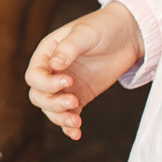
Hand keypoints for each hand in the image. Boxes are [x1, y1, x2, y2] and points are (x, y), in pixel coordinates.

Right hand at [25, 2, 143, 140]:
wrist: (127, 35)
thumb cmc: (103, 27)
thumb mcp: (85, 33)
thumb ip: (68, 48)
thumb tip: (54, 66)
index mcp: (48, 54)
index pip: (34, 76)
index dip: (46, 83)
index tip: (68, 81)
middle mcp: (53, 72)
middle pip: (39, 96)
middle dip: (53, 103)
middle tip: (74, 102)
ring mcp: (66, 86)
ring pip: (51, 109)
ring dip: (60, 118)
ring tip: (77, 122)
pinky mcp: (81, 96)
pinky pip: (69, 115)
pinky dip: (69, 127)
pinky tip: (77, 134)